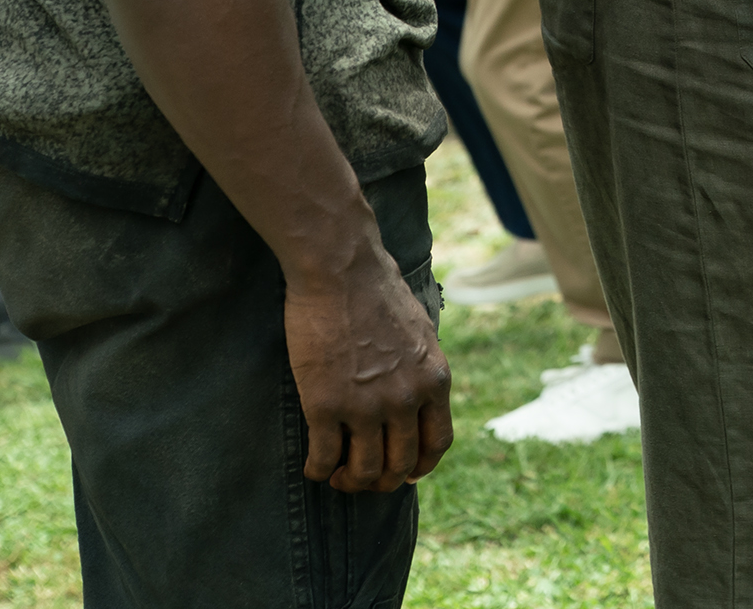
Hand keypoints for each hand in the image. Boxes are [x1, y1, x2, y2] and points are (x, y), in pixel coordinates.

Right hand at [282, 251, 453, 491]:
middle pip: (400, 464)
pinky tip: (314, 466)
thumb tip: (420, 392)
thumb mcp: (420, 331)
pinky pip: (325, 457)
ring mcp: (366, 406)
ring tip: (338, 476)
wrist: (341, 270)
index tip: (407, 473)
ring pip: (364, 471)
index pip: (438, 442)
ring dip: (350, 482)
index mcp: (433, 380)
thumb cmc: (377, 291)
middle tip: (364, 478)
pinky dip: (319, 470)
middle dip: (382, 481)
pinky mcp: (326, 405)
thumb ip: (422, 368)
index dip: (422, 465)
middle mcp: (405, 400)